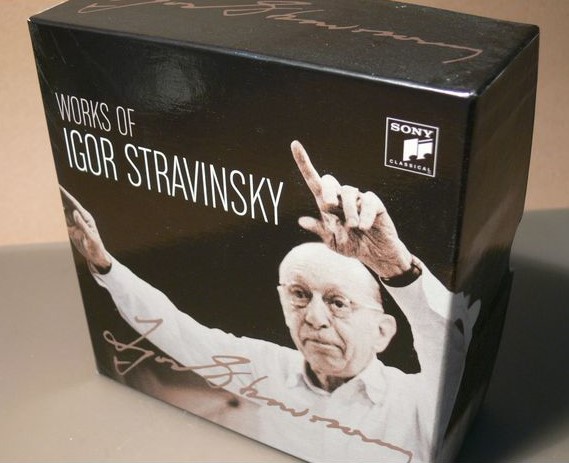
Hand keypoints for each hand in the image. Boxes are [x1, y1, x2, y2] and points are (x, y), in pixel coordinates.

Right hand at [60, 186, 111, 273]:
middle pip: (68, 204)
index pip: (74, 204)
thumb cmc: (96, 247)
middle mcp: (81, 218)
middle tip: (52, 185)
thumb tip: (75, 212)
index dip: (66, 195)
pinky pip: (63, 220)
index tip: (58, 187)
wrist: (96, 256)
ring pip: (65, 211)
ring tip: (51, 193)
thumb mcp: (90, 237)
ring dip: (58, 203)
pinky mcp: (72, 230)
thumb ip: (83, 225)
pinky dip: (58, 214)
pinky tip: (53, 208)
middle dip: (61, 195)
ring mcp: (76, 224)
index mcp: (86, 218)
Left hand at [291, 140, 413, 278]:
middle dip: (328, 190)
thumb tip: (301, 220)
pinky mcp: (375, 203)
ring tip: (353, 227)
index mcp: (328, 205)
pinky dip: (365, 215)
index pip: (314, 182)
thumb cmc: (353, 245)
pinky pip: (368, 201)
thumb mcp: (332, 242)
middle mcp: (342, 198)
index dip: (304, 163)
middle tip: (329, 205)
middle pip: (330, 181)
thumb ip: (320, 230)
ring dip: (349, 211)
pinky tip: (364, 227)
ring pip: (349, 192)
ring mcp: (359, 199)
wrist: (376, 254)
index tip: (294, 144)